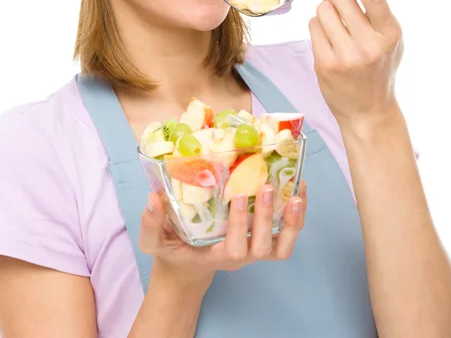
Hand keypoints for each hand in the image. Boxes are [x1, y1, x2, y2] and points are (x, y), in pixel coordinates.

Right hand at [138, 181, 306, 287]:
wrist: (189, 264)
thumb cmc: (174, 249)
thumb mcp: (154, 241)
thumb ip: (150, 223)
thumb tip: (153, 198)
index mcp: (216, 256)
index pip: (233, 248)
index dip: (239, 225)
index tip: (236, 197)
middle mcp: (240, 256)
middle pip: (262, 246)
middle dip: (266, 217)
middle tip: (266, 186)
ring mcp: (255, 250)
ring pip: (281, 246)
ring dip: (292, 221)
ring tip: (296, 192)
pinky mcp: (263, 241)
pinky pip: (287, 235)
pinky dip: (296, 215)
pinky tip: (299, 189)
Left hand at [308, 0, 403, 126]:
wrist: (368, 110)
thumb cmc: (378, 67)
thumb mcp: (387, 34)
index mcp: (389, 33)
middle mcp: (369, 44)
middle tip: (338, 6)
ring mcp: (345, 56)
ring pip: (322, 11)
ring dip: (324, 12)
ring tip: (334, 26)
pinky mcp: (325, 64)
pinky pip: (312, 28)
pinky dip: (317, 27)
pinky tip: (327, 39)